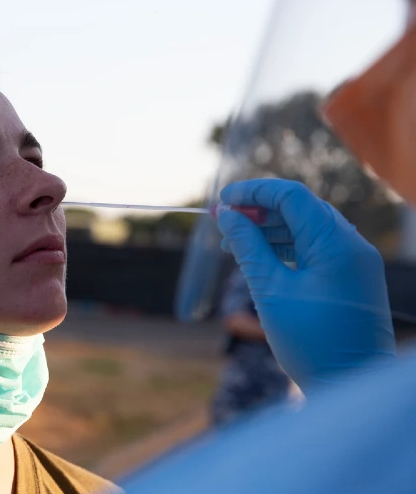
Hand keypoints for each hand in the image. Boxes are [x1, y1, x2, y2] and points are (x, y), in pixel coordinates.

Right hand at [216, 179, 395, 391]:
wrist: (350, 383)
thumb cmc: (311, 342)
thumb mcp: (270, 290)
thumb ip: (247, 246)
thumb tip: (226, 215)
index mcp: (335, 244)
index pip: (291, 197)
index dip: (253, 192)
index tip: (222, 200)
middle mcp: (351, 245)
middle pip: (300, 208)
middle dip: (259, 210)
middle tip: (223, 220)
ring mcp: (354, 261)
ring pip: (307, 227)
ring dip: (269, 229)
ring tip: (234, 243)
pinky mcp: (351, 276)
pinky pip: (316, 247)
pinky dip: (286, 246)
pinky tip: (259, 256)